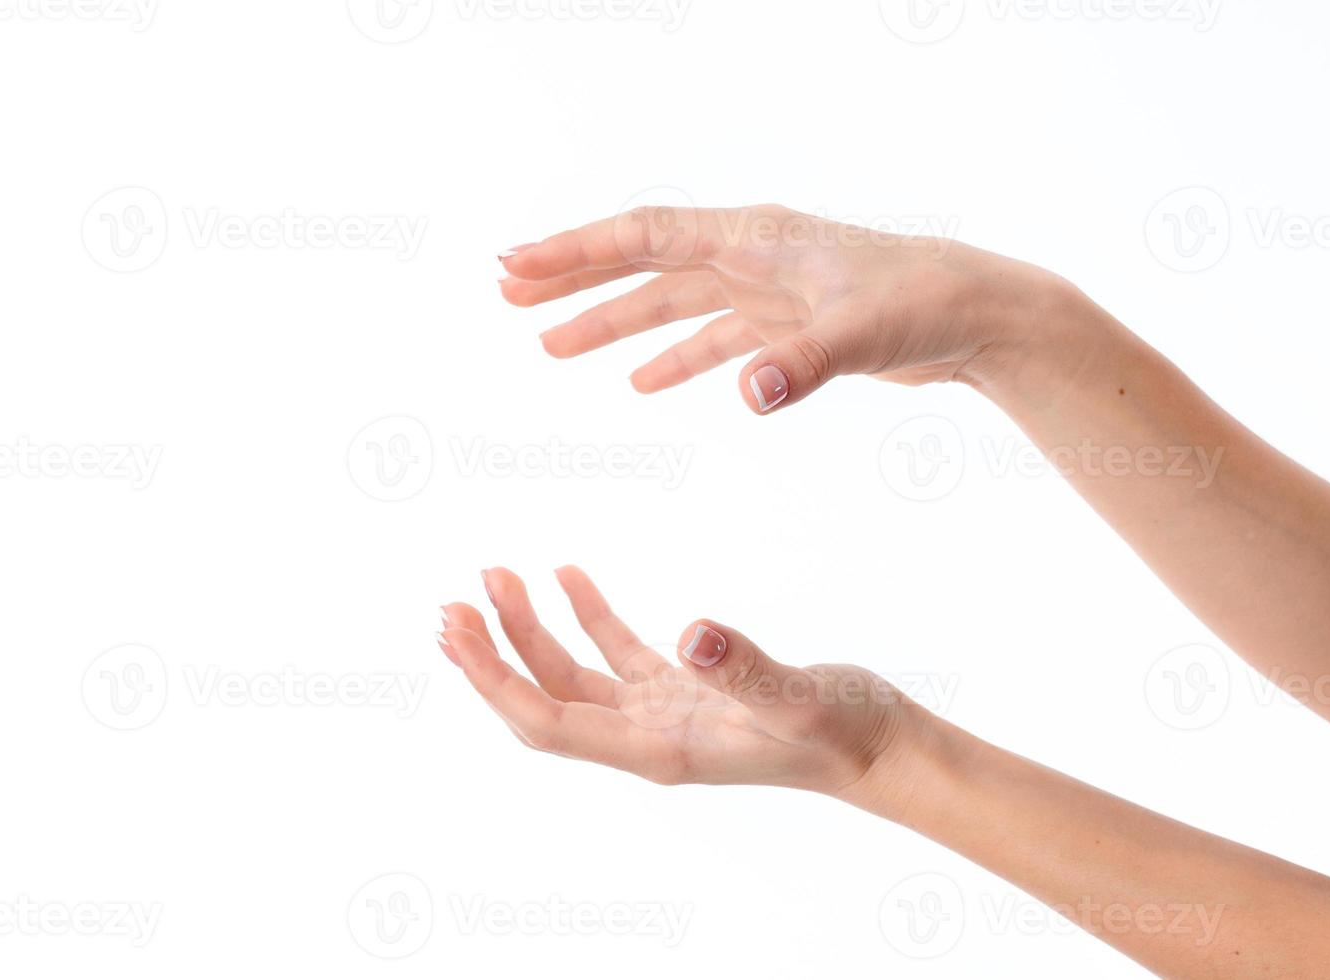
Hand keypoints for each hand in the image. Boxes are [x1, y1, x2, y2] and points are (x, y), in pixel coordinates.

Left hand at [436, 566, 927, 801]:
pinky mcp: (683, 690)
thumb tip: (692, 633)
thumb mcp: (797, 697)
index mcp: (656, 750)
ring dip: (529, 630)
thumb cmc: (842, 732)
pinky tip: (566, 575)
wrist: (878, 746)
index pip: (549, 722)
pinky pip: (616, 654)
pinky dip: (585, 617)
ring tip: (496, 575)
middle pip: (544, 701)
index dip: (495, 682)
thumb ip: (744, 669)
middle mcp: (645, 738)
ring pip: (572, 675)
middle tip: (452, 603)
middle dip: (492, 657)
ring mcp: (660, 715)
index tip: (455, 634)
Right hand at [499, 204, 1088, 412]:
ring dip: (613, 325)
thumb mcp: (861, 331)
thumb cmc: (924, 302)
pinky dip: (674, 360)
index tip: (517, 264)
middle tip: (508, 293)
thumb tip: (747, 394)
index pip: (645, 238)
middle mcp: (749, 256)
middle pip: (642, 263)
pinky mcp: (786, 325)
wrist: (976, 316)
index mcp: (753, 239)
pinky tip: (641, 384)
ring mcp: (765, 291)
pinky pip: (711, 339)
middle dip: (574, 279)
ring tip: (551, 347)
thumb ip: (802, 362)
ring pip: (669, 305)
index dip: (577, 251)